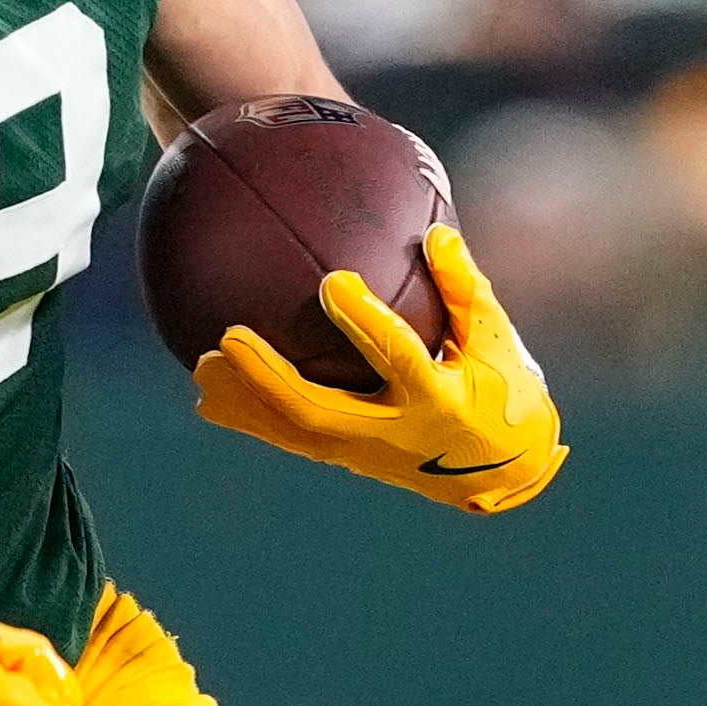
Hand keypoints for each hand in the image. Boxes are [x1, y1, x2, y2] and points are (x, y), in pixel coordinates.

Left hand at [192, 226, 568, 514]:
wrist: (502, 472)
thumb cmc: (503, 391)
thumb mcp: (497, 341)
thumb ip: (464, 288)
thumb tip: (435, 233)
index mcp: (437, 400)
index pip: (397, 357)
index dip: (365, 322)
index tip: (333, 280)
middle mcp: (394, 434)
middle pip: (319, 411)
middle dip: (270, 378)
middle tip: (228, 337)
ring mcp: (366, 453)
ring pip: (294, 432)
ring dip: (246, 402)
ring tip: (202, 367)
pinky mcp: (348, 459)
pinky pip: (292, 438)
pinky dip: (252, 417)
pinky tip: (213, 398)